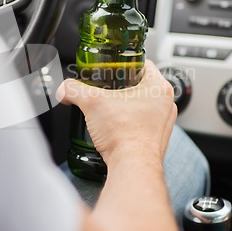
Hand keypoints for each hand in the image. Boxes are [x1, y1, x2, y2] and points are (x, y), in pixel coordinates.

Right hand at [58, 60, 176, 166]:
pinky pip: (143, 123)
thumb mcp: (92, 103)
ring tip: (110, 108)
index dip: (125, 63)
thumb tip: (65, 90)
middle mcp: (167, 105)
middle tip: (107, 88)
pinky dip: (130, 122)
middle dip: (123, 86)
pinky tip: (116, 126)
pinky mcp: (156, 139)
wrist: (132, 167)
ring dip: (127, 105)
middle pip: (142, 85)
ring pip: (143, 105)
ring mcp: (164, 123)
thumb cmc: (125, 136)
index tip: (113, 67)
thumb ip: (74, 90)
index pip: (143, 64)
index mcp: (159, 88)